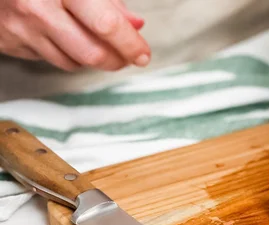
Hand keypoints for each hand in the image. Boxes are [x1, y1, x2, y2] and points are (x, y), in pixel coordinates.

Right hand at [0, 0, 150, 71]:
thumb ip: (109, 1)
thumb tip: (136, 25)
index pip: (106, 25)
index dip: (130, 44)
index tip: (142, 54)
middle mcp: (39, 8)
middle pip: (91, 53)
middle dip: (117, 60)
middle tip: (129, 57)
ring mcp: (22, 27)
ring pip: (73, 62)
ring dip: (94, 59)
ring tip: (101, 45)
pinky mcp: (10, 42)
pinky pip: (50, 60)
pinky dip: (68, 55)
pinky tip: (69, 39)